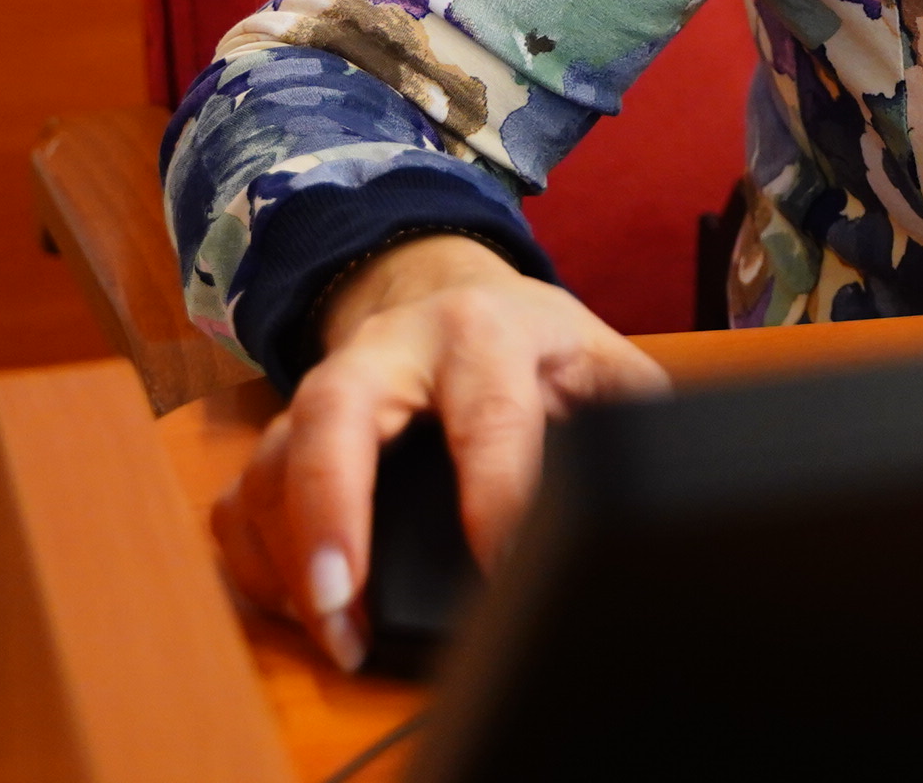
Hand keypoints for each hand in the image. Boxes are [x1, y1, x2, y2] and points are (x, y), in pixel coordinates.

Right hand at [211, 235, 667, 672]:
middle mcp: (388, 352)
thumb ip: (636, 414)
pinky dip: (251, 557)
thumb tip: (680, 478)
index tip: (510, 568)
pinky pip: (242, 493)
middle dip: (332, 511)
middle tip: (343, 605)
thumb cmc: (531, 340)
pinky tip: (290, 606)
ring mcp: (323, 386)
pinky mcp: (283, 429)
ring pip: (275, 461)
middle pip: (335, 415)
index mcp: (484, 334)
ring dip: (289, 556)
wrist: (449, 289)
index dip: (497, 497)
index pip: (488, 417)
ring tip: (332, 633)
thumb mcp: (597, 356)